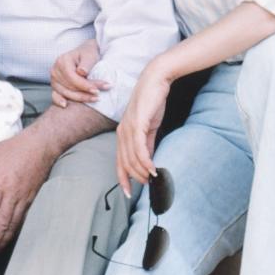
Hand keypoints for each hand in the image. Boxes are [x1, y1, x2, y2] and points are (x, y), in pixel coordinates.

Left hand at [0, 128, 54, 257]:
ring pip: (13, 226)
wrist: (42, 145)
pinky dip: (13, 232)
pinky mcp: (31, 200)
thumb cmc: (13, 149)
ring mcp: (24, 200)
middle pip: (2, 225)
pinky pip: (21, 220)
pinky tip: (6, 238)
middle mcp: (13, 195)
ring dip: (2, 241)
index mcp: (0, 184)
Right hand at [50, 40, 107, 106]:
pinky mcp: (55, 86)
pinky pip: (55, 96)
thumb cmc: (87, 54)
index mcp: (62, 61)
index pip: (73, 78)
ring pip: (66, 93)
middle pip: (70, 87)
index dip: (85, 85)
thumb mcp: (89, 55)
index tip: (97, 91)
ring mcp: (54, 79)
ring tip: (94, 99)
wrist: (84, 54)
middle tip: (99, 95)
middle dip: (85, 93)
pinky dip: (59, 101)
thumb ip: (86, 63)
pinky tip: (65, 105)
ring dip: (80, 98)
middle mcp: (55, 70)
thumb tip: (81, 72)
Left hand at [116, 62, 171, 194]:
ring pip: (132, 158)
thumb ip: (147, 144)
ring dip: (142, 171)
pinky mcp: (137, 124)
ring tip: (153, 178)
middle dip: (136, 177)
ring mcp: (128, 128)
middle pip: (125, 163)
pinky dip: (146, 161)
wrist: (155, 81)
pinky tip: (153, 169)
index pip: (119, 162)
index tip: (129, 193)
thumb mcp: (149, 127)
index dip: (123, 179)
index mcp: (122, 134)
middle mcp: (121, 132)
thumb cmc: (152, 102)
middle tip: (149, 185)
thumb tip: (149, 162)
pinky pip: (139, 149)